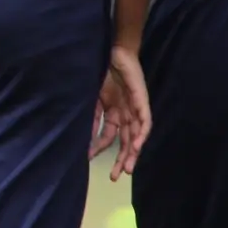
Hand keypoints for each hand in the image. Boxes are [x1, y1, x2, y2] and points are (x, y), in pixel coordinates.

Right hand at [90, 45, 151, 180]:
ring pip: (136, 135)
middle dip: (123, 159)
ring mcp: (135, 108)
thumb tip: (83, 136)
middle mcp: (126, 113)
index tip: (89, 159)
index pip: (109, 136)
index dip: (99, 147)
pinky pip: (144, 121)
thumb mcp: (93, 97)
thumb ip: (91, 116)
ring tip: (128, 168)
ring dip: (133, 152)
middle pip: (126, 141)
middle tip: (116, 176)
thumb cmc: (101, 70)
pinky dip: (141, 134)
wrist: (112, 51)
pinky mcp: (142, 100)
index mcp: (114, 112)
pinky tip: (136, 146)